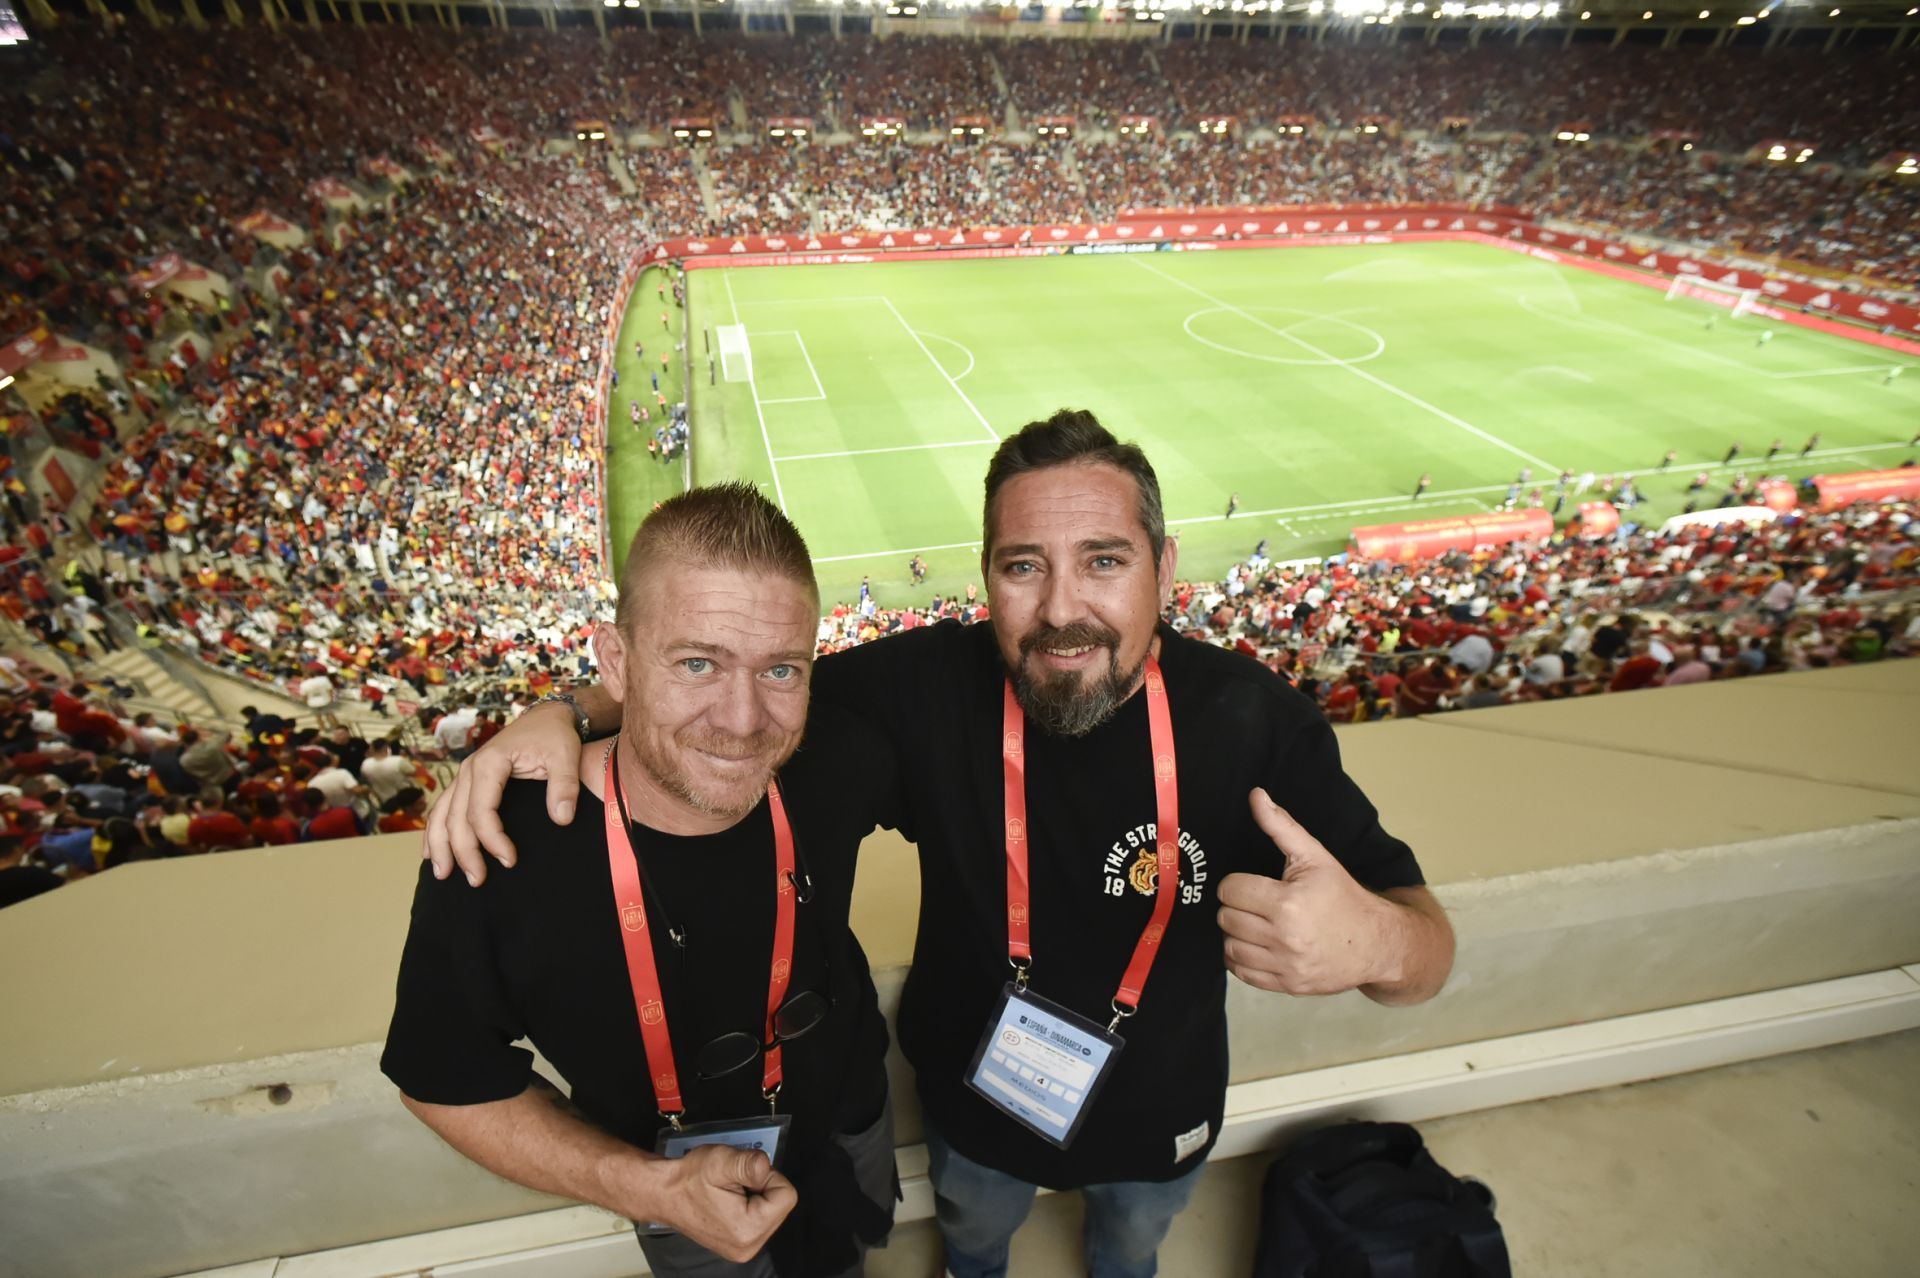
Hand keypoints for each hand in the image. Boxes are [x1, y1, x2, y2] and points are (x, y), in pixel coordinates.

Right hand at [423, 702, 580, 885]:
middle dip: (464, 852)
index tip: (510, 861)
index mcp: (490, 763)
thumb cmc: (554, 735)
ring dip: (440, 845)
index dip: (492, 840)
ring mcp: (465, 774)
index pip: (481, 811)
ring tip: (444, 875)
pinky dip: (435, 830)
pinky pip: (444, 807)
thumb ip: (564, 786)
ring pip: (442, 814)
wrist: (547, 717)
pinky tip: (431, 852)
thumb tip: (562, 819)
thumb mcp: (565, 755)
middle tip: (478, 880)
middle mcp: (470, 769)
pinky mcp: (468, 780)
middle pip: (457, 818)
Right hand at [641, 1145, 797, 1262]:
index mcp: (748, 1230)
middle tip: (733, 1183)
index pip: (786, 1196)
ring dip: (756, 1195)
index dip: (767, 1177)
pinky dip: (749, 1204)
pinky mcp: (739, 1245)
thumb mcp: (721, 1161)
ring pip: (772, 1211)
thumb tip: (767, 1168)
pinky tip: (728, 1201)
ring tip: (729, 1192)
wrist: (664, 1193)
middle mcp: (748, 1247)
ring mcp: (743, 1249)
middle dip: (762, 1187)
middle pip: (781, 1205)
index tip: (742, 1176)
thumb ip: (750, 1163)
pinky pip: (761, 1219)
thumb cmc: (689, 1179)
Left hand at [1215, 789, 1394, 996]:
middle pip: (1226, 918)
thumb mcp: (1316, 857)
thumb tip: (1256, 795)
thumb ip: (1281, 826)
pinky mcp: (1287, 986)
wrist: (1376, 942)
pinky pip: (1241, 973)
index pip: (1230, 890)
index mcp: (1288, 903)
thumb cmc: (1343, 897)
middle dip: (1237, 907)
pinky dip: (1242, 959)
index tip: (1253, 884)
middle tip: (1257, 903)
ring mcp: (1286, 966)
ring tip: (1257, 924)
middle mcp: (1285, 937)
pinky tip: (1259, 945)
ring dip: (1237, 933)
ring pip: (1229, 946)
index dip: (1238, 884)